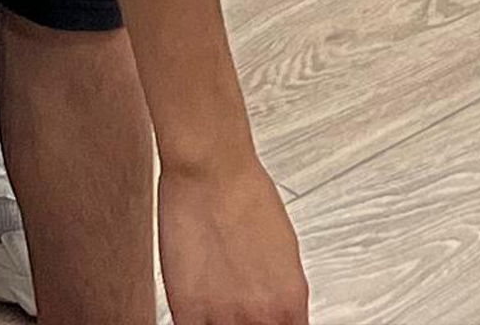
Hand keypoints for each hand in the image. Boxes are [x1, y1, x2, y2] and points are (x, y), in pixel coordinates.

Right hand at [160, 156, 308, 324]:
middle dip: (248, 324)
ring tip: (218, 307)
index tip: (267, 322)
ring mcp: (224, 317)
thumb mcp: (285, 253)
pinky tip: (198, 313)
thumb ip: (278, 293)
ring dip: (222, 323)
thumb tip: (274, 312)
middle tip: (239, 311)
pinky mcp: (187, 311)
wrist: (212, 170)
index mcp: (291, 303)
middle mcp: (262, 316)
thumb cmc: (246, 195)